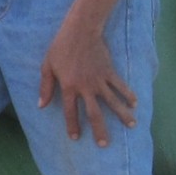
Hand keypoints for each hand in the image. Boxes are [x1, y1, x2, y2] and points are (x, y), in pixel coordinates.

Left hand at [38, 18, 137, 144]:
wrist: (81, 30)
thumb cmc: (61, 47)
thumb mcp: (48, 66)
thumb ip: (46, 87)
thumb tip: (41, 106)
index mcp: (69, 87)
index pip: (71, 112)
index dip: (72, 126)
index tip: (76, 138)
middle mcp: (85, 87)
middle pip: (94, 113)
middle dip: (99, 130)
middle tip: (104, 144)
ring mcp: (99, 80)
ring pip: (112, 102)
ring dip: (122, 115)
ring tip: (132, 126)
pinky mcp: (109, 71)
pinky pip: (120, 86)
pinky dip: (128, 95)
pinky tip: (134, 104)